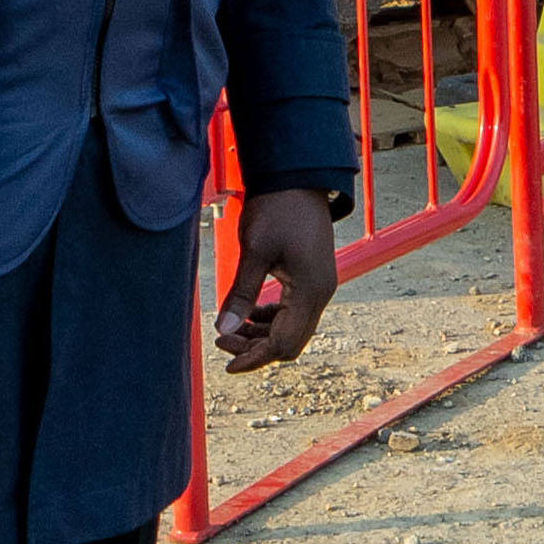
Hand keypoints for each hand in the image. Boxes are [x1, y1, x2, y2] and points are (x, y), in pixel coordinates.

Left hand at [216, 188, 341, 370]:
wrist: (297, 178)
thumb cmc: (277, 209)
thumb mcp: (255, 251)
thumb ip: (241, 293)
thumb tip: (223, 329)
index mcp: (310, 290)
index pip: (283, 343)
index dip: (254, 358)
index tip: (226, 364)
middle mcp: (321, 293)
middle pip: (291, 342)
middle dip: (257, 349)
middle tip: (222, 341)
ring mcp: (319, 286)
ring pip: (292, 329)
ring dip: (262, 335)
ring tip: (230, 328)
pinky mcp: (311, 278)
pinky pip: (293, 312)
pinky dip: (270, 320)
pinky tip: (248, 313)